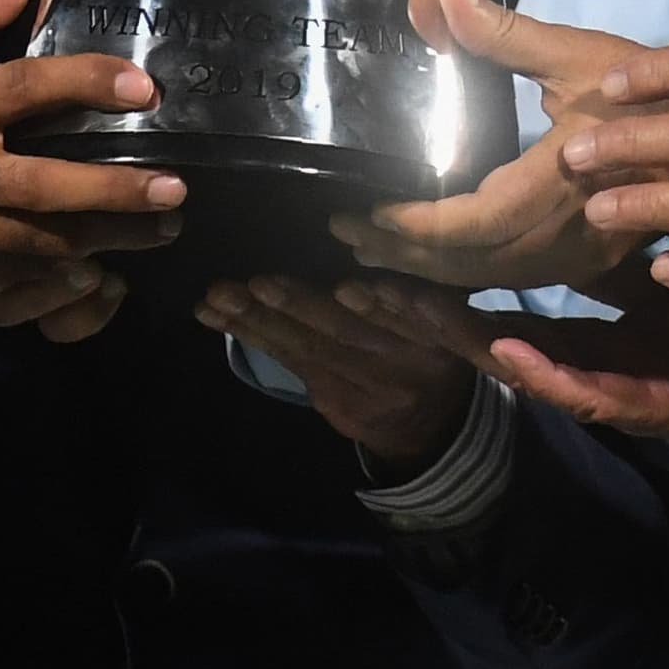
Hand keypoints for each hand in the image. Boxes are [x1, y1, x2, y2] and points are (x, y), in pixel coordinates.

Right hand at [0, 0, 179, 340]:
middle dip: (116, 190)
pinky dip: (69, 276)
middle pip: (46, 185)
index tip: (145, 87)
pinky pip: (25, 278)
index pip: (24, 89)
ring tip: (165, 226)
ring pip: (46, 241)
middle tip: (176, 188)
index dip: (86, 84)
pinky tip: (109, 265)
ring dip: (111, 237)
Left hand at [195, 274, 476, 466]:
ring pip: (307, 351)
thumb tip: (375, 238)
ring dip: (258, 322)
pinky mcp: (334, 404)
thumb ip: (425, 293)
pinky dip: (252, 336)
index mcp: (439, 342)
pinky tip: (215, 317)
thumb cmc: (435, 349)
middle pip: (346, 337)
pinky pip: (290, 365)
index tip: (345, 288)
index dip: (380, 307)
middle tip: (258, 284)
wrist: (430, 429)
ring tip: (218, 298)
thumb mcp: (453, 323)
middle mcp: (403, 371)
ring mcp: (364, 392)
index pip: (409, 322)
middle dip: (300, 308)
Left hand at [336, 0, 656, 290]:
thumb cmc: (648, 90)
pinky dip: (467, 274)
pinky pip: (514, 279)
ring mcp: (582, 258)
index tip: (361, 211)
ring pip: (489, 279)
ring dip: (429, 270)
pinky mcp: (589, 264)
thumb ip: (498, 31)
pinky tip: (437, 261)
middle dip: (402, 253)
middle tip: (345, 233)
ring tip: (375, 251)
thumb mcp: (575, 52)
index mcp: (562, 183)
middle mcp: (570, 235)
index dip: (412, 226)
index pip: (470, 223)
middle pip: (470, 262)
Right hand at [347, 270, 668, 478]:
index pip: (493, 304)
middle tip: (357, 279)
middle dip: (420, 310)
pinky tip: (505, 352)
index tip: (379, 246)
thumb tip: (571, 188)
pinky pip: (586, 393)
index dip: (435, 278)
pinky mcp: (648, 408)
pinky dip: (543, 375)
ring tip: (404, 307)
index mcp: (580, 332)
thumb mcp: (658, 275)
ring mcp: (609, 389)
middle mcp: (581, 363)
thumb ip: (606, 250)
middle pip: (484, 336)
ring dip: (461, 341)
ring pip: (518, 369)